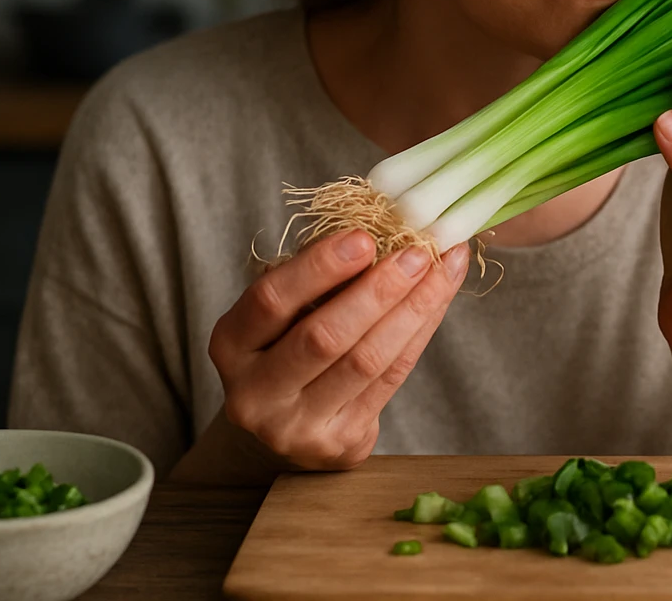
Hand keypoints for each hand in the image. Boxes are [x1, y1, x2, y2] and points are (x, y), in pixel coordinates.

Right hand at [207, 231, 469, 470]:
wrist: (291, 426)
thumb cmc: (289, 346)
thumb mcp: (285, 311)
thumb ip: (317, 276)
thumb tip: (382, 228)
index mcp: (231, 345)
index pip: (271, 300)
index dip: (318, 267)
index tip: (363, 236)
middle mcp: (254, 392)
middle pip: (322, 337)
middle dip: (377, 290)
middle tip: (417, 253)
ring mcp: (295, 426)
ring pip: (364, 362)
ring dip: (411, 310)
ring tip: (440, 270)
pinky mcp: (339, 443)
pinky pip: (390, 380)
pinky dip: (420, 333)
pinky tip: (438, 300)